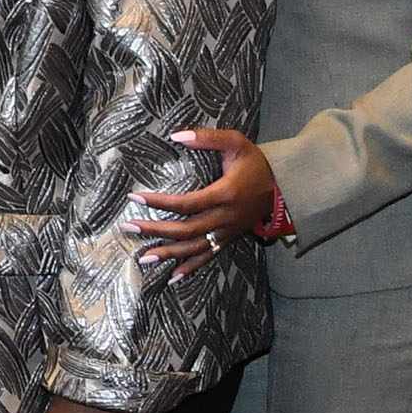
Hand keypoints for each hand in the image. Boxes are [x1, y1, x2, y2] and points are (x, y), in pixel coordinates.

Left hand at [129, 128, 278, 269]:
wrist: (283, 186)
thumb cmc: (257, 163)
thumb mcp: (236, 142)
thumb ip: (208, 137)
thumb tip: (176, 135)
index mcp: (224, 194)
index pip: (185, 203)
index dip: (159, 202)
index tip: (135, 197)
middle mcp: (224, 217)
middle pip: (185, 230)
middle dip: (155, 230)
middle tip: (128, 226)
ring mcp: (227, 231)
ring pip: (194, 248)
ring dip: (168, 254)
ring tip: (143, 258)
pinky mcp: (229, 238)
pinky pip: (209, 256)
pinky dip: (191, 268)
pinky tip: (173, 277)